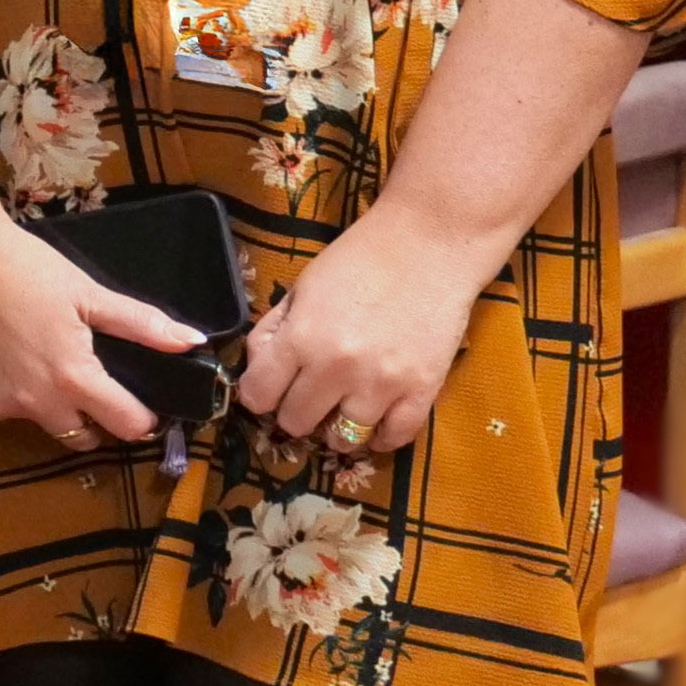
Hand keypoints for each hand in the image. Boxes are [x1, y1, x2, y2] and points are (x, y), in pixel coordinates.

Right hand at [0, 214, 199, 454]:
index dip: (142, 416)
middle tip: (86, 379)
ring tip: (37, 359)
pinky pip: (3, 409)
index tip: (139, 401)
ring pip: (42, 422)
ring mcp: (0, 406)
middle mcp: (38, 403)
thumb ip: (140, 324)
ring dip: (50, 405)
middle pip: (85, 438)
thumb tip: (193, 341)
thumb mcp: (86, 292)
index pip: (128, 426)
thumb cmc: (23, 267)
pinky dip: (9, 392)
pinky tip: (0, 354)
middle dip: (94, 418)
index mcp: (75, 377)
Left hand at [233, 217, 490, 459]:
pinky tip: (375, 422)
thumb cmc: (359, 259)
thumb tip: (258, 369)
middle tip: (306, 398)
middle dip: (294, 412)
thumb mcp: (301, 288)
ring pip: (344, 439)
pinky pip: (395, 438)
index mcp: (300, 338)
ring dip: (336, 430)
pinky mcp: (422, 391)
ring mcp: (382, 385)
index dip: (258, 395)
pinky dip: (382, 437)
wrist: (428, 246)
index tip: (267, 390)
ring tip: (340, 410)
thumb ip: (274, 330)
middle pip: (297, 423)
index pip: (258, 395)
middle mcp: (336, 369)